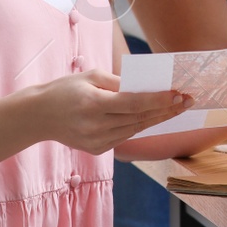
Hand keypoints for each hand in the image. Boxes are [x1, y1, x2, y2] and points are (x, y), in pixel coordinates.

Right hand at [21, 68, 190, 154]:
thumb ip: (119, 82)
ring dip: (157, 118)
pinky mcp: (96, 150)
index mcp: (94, 104)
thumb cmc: (65, 89)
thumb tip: (146, 86)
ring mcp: (96, 141)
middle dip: (166, 109)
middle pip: (140, 118)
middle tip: (187, 100)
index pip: (135, 103)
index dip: (159, 100)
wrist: (38, 116)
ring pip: (135, 129)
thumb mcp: (90, 76)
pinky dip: (138, 125)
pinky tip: (153, 117)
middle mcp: (96, 126)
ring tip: (176, 108)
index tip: (179, 94)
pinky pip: (124, 136)